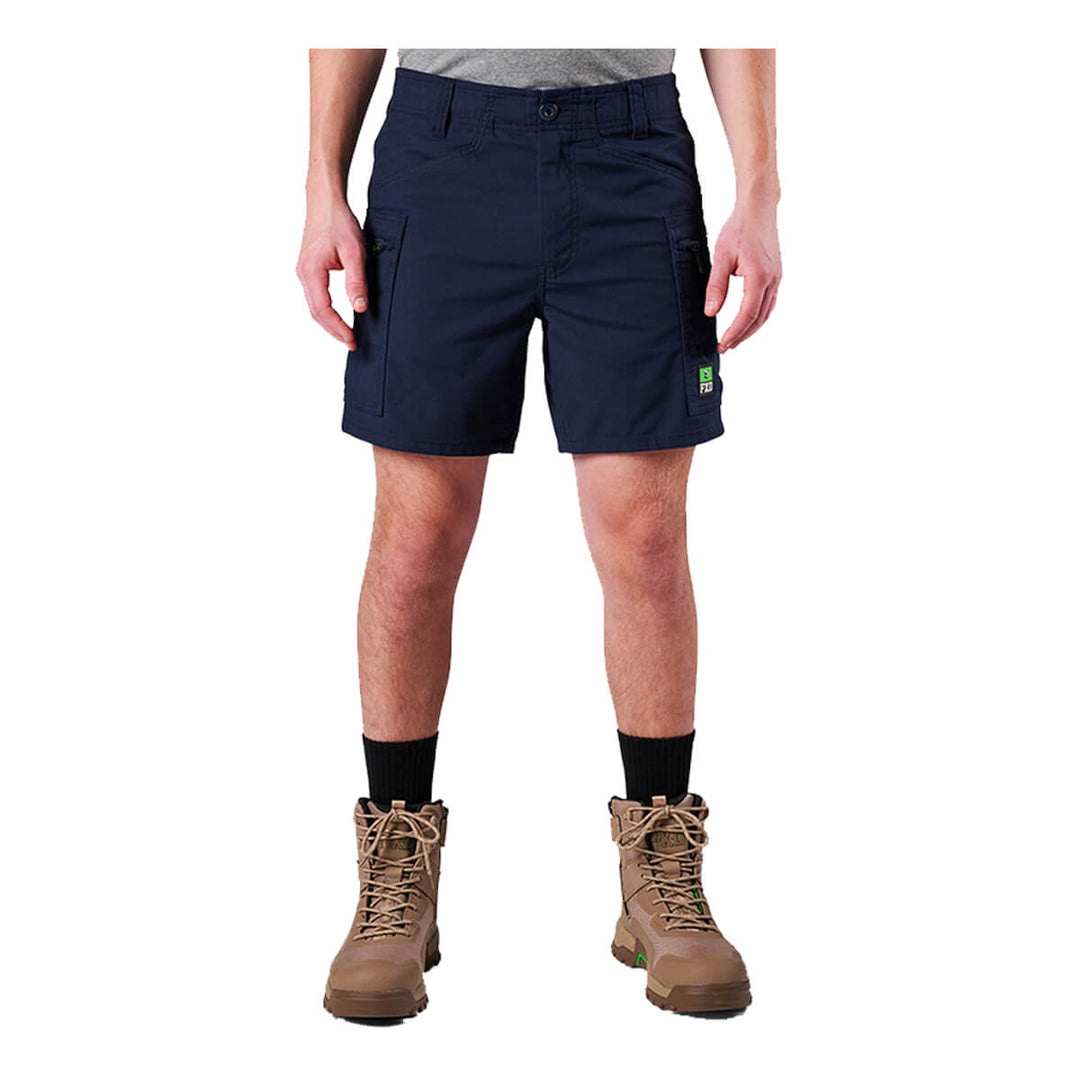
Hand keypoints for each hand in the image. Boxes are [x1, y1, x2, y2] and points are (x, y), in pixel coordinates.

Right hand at [296, 198, 366, 347]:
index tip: (352, 339)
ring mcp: (304, 272)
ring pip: (314, 306)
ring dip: (329, 323)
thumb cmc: (338, 222)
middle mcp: (303, 274)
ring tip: (346, 335)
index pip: (322, 309)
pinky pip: (315, 297)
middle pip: (316, 312)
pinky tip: (338, 318)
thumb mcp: (354, 251)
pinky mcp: (309, 270)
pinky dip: (326, 311)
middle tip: (352, 343)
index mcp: (311, 271)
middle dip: (333, 331)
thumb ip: (356, 280)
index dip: (337, 328)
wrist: (324, 201)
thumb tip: (360, 307)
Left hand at [705, 202, 781, 352]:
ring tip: (735, 339)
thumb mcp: (721, 256)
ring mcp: (777, 278)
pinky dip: (758, 317)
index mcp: (760, 276)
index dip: (734, 333)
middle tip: (726, 347)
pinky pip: (769, 303)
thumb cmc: (739, 228)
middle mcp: (773, 280)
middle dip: (742, 336)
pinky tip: (748, 321)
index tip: (722, 344)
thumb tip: (711, 312)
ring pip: (766, 313)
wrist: (758, 209)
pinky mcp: (776, 275)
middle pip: (758, 318)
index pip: (747, 314)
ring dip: (751, 329)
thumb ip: (716, 286)